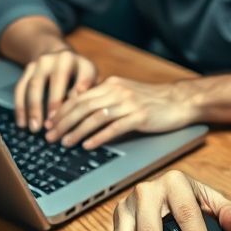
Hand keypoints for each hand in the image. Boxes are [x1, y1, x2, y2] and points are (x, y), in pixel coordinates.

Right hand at [13, 48, 97, 131]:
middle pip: (58, 78)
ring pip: (36, 84)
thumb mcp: (92, 84)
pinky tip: (22, 123)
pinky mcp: (29, 67)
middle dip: (54, 102)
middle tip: (52, 124)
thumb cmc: (81, 79)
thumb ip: (92, 97)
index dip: (82, 89)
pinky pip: (21, 87)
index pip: (85, 75)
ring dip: (34, 108)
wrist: (59, 55)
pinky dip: (20, 106)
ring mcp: (44, 61)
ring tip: (35, 128)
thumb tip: (88, 119)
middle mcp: (63, 58)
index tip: (78, 107)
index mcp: (83, 63)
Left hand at [45, 76, 195, 148]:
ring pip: (95, 117)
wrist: (181, 100)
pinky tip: (88, 145)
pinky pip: (114, 127)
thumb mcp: (125, 94)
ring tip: (65, 143)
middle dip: (63, 122)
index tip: (49, 124)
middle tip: (50, 136)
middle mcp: (117, 91)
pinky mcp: (140, 116)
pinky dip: (99, 137)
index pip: (79, 98)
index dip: (61, 111)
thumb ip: (104, 99)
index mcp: (110, 84)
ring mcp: (129, 103)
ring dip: (77, 131)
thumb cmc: (152, 101)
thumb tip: (80, 111)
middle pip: (82, 107)